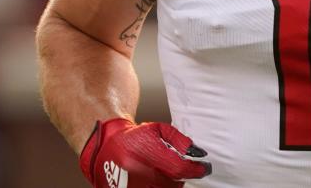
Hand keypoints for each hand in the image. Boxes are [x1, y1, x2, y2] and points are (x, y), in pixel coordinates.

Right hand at [79, 118, 210, 187]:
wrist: (106, 147)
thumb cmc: (133, 137)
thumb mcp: (158, 130)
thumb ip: (179, 140)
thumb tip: (198, 153)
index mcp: (146, 154)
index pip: (178, 169)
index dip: (196, 170)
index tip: (205, 168)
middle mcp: (138, 173)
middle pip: (173, 183)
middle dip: (181, 176)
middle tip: (180, 168)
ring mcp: (132, 187)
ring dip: (171, 184)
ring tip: (164, 173)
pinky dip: (160, 187)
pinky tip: (157, 180)